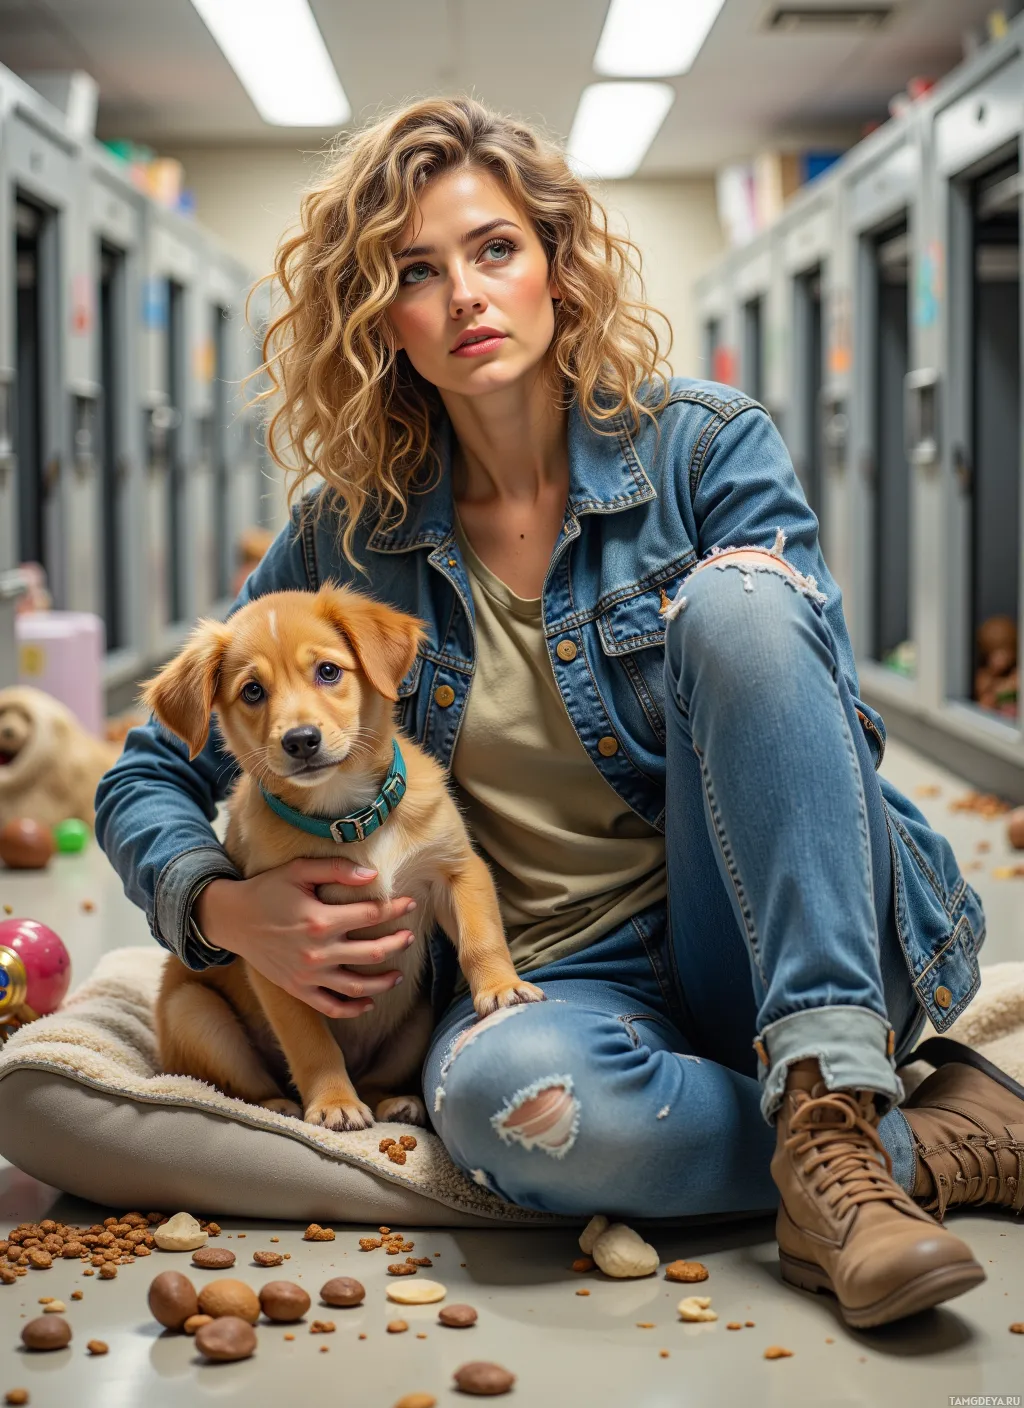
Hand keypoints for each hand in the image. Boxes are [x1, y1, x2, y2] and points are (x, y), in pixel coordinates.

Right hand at [195, 858, 416, 1017]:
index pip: (371, 915)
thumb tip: (372, 875)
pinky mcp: (298, 989)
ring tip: (398, 974)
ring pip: (357, 985)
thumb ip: (336, 869)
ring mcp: (308, 974)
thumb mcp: (299, 870)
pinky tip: (368, 1002)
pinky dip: (352, 1008)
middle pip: (373, 952)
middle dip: (398, 943)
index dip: (396, 909)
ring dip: (383, 981)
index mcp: (320, 919)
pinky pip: (331, 1006)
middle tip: (411, 936)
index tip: (411, 903)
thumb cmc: (267, 890)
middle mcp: (318, 951)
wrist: (232, 919)